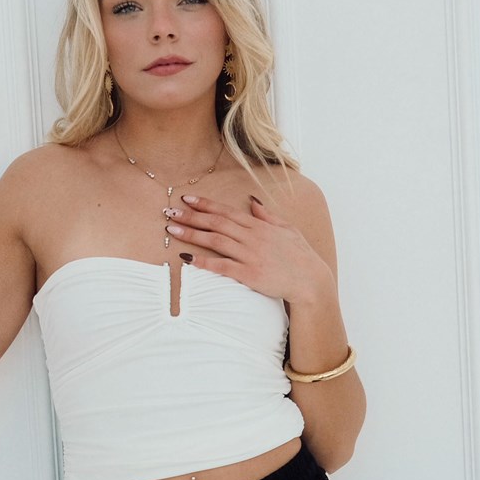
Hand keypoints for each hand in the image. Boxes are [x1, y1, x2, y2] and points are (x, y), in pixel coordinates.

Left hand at [167, 192, 334, 305]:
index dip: (205, 205)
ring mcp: (249, 255)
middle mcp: (252, 237)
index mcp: (259, 225)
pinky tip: (187, 259)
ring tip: (172, 230)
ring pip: (215, 240)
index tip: (187, 199)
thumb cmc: (300, 256)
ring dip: (192, 234)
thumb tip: (252, 201)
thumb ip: (267, 215)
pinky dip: (203, 261)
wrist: (310, 281)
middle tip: (169, 211)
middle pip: (216, 223)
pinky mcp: (248, 274)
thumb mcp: (287, 229)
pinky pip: (222, 266)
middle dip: (191, 216)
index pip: (227, 211)